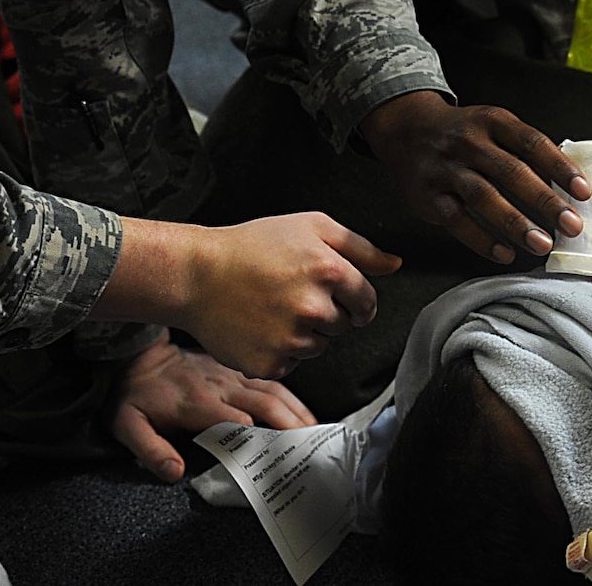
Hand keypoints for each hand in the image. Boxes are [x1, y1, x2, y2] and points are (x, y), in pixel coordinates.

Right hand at [94, 212, 401, 380]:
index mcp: (328, 270)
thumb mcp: (311, 227)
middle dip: (326, 312)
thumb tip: (394, 264)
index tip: (341, 297)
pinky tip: (259, 327)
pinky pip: (291, 364)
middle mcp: (313, 307)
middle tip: (291, 293)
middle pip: (343, 325)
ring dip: (304, 333)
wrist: (197, 274)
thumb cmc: (253, 246)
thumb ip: (360, 247)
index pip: (367, 301)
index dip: (356, 299)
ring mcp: (290, 339)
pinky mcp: (270, 364)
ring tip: (272, 308)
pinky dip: (279, 351)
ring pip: (319, 346)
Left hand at [110, 337, 316, 481]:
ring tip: (318, 433)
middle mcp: (220, 385)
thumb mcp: (128, 427)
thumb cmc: (135, 398)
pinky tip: (307, 415)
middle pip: (263, 402)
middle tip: (310, 447)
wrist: (139, 358)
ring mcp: (232, 376)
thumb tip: (175, 473)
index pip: (230, 417)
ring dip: (297, 412)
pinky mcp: (239, 372)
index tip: (273, 453)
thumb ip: (150, 451)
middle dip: (289, 424)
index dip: (253, 433)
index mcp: (194, 401)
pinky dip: (293, 399)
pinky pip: (272, 383)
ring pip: (273, 391)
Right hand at [359, 91, 588, 262]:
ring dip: (516, 223)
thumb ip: (524, 149)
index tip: (584, 191)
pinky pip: (457, 220)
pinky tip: (505, 253)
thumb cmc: (464, 133)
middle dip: (545, 201)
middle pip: (511, 172)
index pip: (532, 142)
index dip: (560, 167)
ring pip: (484, 197)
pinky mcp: (428, 196)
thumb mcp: (493, 126)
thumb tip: (568, 183)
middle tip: (572, 225)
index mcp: (491, 121)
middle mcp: (467, 142)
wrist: (408, 130)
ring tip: (543, 244)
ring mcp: (445, 169)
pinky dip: (482, 239)